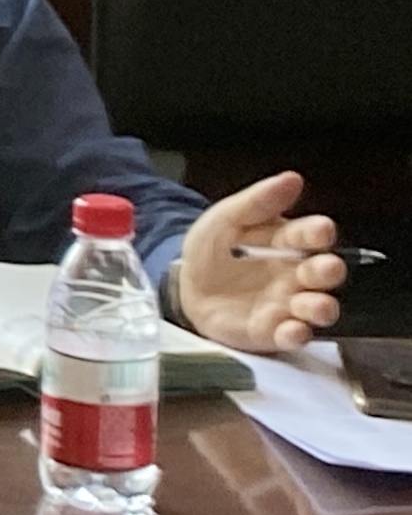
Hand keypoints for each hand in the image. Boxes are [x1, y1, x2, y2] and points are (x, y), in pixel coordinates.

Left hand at [172, 171, 344, 354]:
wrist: (186, 284)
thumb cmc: (214, 249)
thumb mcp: (227, 218)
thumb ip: (258, 201)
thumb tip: (291, 179)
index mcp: (288, 242)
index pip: (311, 235)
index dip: (318, 232)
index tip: (321, 230)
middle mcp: (296, 274)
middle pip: (324, 273)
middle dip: (329, 270)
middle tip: (325, 267)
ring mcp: (287, 304)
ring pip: (318, 308)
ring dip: (321, 307)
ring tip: (314, 304)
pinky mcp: (273, 331)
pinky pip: (292, 336)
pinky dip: (295, 334)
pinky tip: (291, 329)